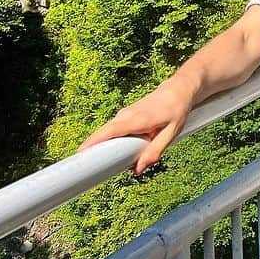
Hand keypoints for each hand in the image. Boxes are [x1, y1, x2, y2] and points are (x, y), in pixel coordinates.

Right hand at [77, 76, 196, 174]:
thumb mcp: (171, 133)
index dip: (94, 141)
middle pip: (104, 133)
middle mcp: (127, 115)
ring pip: (108, 133)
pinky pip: (113, 130)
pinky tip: (115, 153)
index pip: (110, 131)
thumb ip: (155, 151)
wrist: (179, 89)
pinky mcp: (125, 115)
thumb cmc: (176, 110)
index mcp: (138, 119)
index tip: (80, 154)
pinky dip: (110, 141)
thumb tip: (138, 169)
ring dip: (104, 147)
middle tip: (89, 169)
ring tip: (102, 164)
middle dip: (94, 150)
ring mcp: (124, 113)